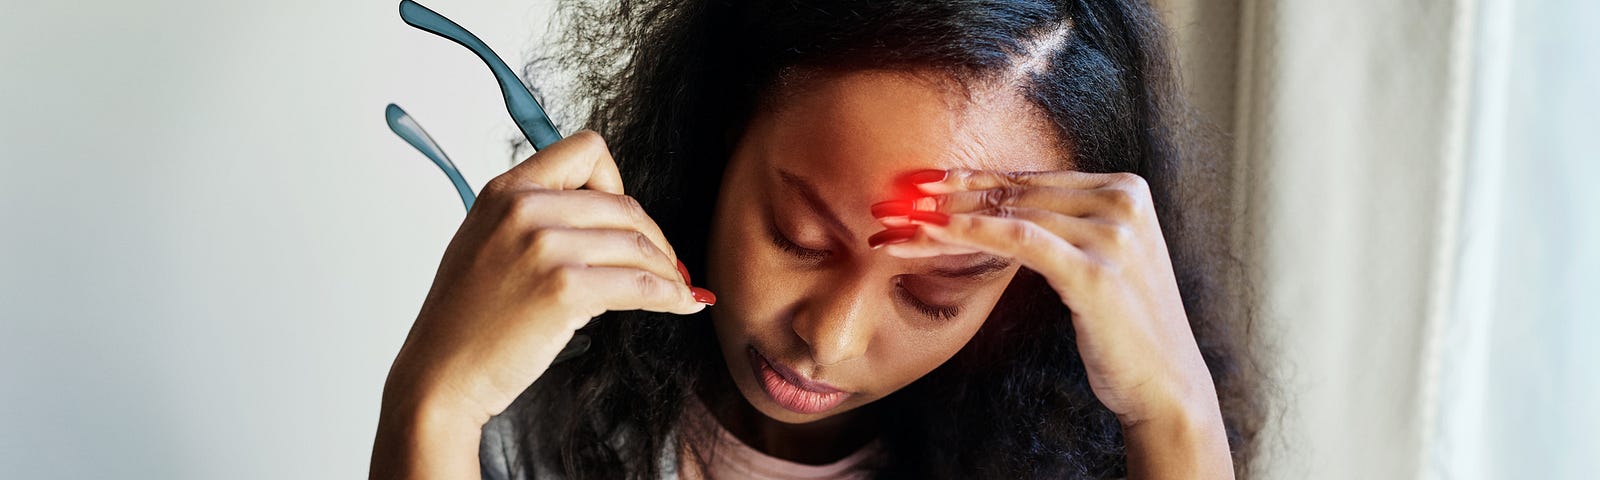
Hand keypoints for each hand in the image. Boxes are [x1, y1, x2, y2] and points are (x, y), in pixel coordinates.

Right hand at [383, 130, 713, 429]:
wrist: (441, 374)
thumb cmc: (465, 320)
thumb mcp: (487, 241)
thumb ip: (535, 217)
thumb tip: (607, 221)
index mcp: (505, 190)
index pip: (586, 150)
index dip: (617, 181)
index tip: (624, 218)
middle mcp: (524, 209)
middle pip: (624, 205)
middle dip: (655, 239)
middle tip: (668, 265)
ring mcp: (544, 248)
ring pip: (638, 245)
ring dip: (668, 270)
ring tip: (677, 288)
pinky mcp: (564, 290)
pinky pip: (641, 285)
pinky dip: (671, 296)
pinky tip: (683, 305)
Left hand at [870, 169, 1229, 474]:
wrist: (1166, 384)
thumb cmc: (1124, 328)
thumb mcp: (1097, 262)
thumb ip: (1063, 227)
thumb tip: (999, 207)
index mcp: (1127, 189)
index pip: (1035, 179)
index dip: (976, 180)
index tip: (927, 183)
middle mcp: (1123, 202)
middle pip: (1019, 191)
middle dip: (952, 196)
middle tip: (897, 198)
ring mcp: (1112, 234)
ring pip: (1011, 214)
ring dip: (946, 218)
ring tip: (897, 222)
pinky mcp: (1095, 271)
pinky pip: (1019, 241)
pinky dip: (969, 233)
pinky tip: (929, 234)